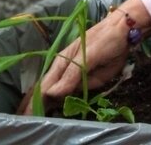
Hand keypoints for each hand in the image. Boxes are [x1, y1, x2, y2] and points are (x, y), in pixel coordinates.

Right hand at [22, 0, 150, 113]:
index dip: (34, 101)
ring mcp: (78, 76)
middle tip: (27, 119)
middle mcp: (67, 71)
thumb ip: (72, 74)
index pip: (44, 86)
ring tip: (37, 116)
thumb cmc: (105, 39)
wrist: (125, 32)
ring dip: (50, 105)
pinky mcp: (90, 79)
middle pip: (48, 91)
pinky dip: (67, 102)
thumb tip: (52, 93)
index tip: (25, 115)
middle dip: (37, 104)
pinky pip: (76, 93)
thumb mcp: (88, 55)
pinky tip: (58, 108)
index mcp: (62, 63)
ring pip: (61, 94)